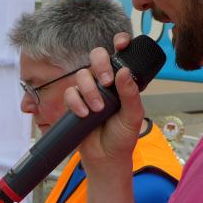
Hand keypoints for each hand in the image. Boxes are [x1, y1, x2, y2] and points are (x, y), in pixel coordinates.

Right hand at [65, 32, 144, 169]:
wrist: (106, 159)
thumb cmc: (122, 138)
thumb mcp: (133, 116)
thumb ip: (130, 94)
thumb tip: (124, 72)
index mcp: (121, 82)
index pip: (120, 56)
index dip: (119, 43)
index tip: (121, 44)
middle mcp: (104, 83)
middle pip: (96, 57)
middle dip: (100, 64)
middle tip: (107, 81)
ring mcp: (88, 92)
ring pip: (81, 74)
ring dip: (89, 89)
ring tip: (97, 109)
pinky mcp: (74, 103)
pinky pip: (69, 92)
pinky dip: (75, 102)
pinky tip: (84, 113)